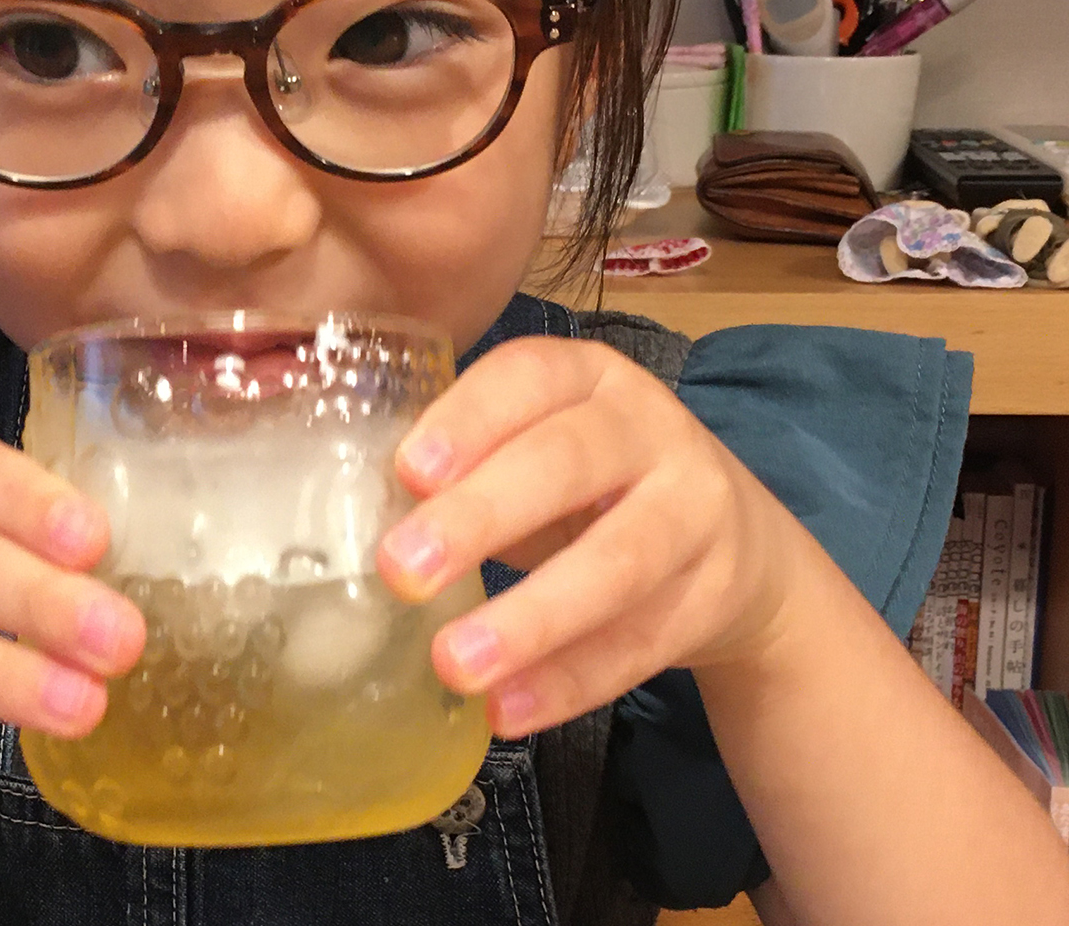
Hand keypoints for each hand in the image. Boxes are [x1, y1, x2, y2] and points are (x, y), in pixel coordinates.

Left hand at [376, 337, 812, 737]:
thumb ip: (464, 467)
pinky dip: (569, 681)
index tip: (407, 471)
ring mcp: (694, 510)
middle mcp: (649, 429)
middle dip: (480, 516)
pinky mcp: (713, 593)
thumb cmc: (592, 489)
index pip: (529, 377)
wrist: (736, 547)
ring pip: (617, 561)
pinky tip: (506, 709)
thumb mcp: (537, 450)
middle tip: (402, 571)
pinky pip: (639, 643)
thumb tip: (351, 516)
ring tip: (452, 664)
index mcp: (587, 378)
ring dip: (529, 619)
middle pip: (567, 463)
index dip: (468, 420)